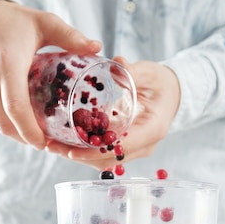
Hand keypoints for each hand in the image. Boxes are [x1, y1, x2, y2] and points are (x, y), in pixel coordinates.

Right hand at [0, 0, 100, 148]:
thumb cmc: (11, 19)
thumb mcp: (43, 22)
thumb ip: (71, 37)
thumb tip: (98, 49)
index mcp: (6, 62)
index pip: (16, 108)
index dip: (30, 132)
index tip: (44, 143)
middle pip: (3, 122)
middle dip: (24, 137)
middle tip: (42, 140)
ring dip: (10, 131)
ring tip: (29, 130)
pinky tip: (11, 117)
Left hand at [46, 57, 180, 169]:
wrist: (173, 94)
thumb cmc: (162, 83)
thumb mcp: (150, 73)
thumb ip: (133, 71)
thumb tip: (117, 62)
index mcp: (152, 129)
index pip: (121, 147)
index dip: (95, 151)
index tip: (72, 150)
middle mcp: (145, 145)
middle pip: (108, 159)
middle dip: (79, 156)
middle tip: (52, 146)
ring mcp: (136, 148)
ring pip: (104, 161)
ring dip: (78, 156)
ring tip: (52, 145)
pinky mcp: (126, 146)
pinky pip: (104, 154)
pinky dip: (84, 150)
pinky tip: (64, 142)